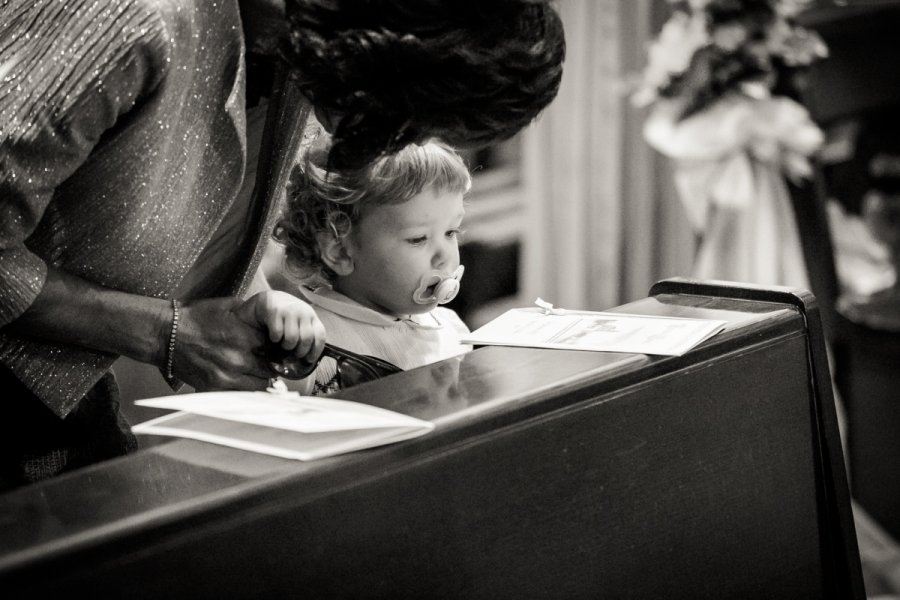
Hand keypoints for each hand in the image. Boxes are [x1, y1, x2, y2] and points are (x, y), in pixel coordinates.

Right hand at [171, 294, 321, 390]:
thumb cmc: (196, 316)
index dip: (277, 351)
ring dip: (257, 380)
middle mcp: (238, 359)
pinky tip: (238, 380)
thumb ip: (253, 315)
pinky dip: (241, 390)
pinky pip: (238, 395)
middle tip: (264, 363)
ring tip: (251, 372)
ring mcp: (226, 376)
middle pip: (269, 371)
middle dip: (268, 367)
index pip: (276, 351)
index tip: (274, 351)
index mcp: (245, 337)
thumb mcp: (229, 306)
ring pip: (257, 386)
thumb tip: (272, 319)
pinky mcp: (213, 388)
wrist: (165, 333)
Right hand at [248, 290, 325, 377]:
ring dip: (286, 346)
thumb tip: (307, 359)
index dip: (316, 350)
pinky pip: (277, 333)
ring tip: (283, 343)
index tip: (309, 359)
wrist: (269, 298)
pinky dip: (274, 339)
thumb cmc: (286, 315)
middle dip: (300, 351)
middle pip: (306, 339)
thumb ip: (304, 335)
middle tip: (294, 354)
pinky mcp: (275, 311)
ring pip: (292, 338)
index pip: (320, 335)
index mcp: (312, 316)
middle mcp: (303, 312)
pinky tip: (273, 336)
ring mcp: (290, 310)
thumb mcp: (299, 322)